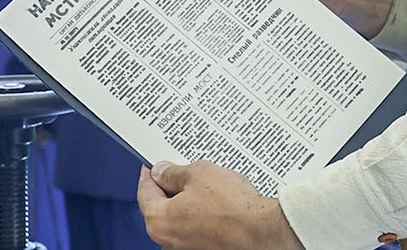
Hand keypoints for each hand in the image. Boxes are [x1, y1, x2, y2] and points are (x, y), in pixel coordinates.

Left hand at [137, 160, 302, 249]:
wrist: (262, 231)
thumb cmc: (233, 207)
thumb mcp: (198, 173)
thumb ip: (174, 172)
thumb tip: (162, 171)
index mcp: (159, 221)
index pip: (144, 191)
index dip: (150, 173)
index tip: (153, 166)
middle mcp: (168, 241)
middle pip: (161, 207)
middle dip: (172, 189)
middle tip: (186, 172)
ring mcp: (186, 249)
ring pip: (180, 219)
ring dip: (189, 204)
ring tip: (210, 188)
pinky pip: (195, 229)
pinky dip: (202, 217)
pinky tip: (218, 205)